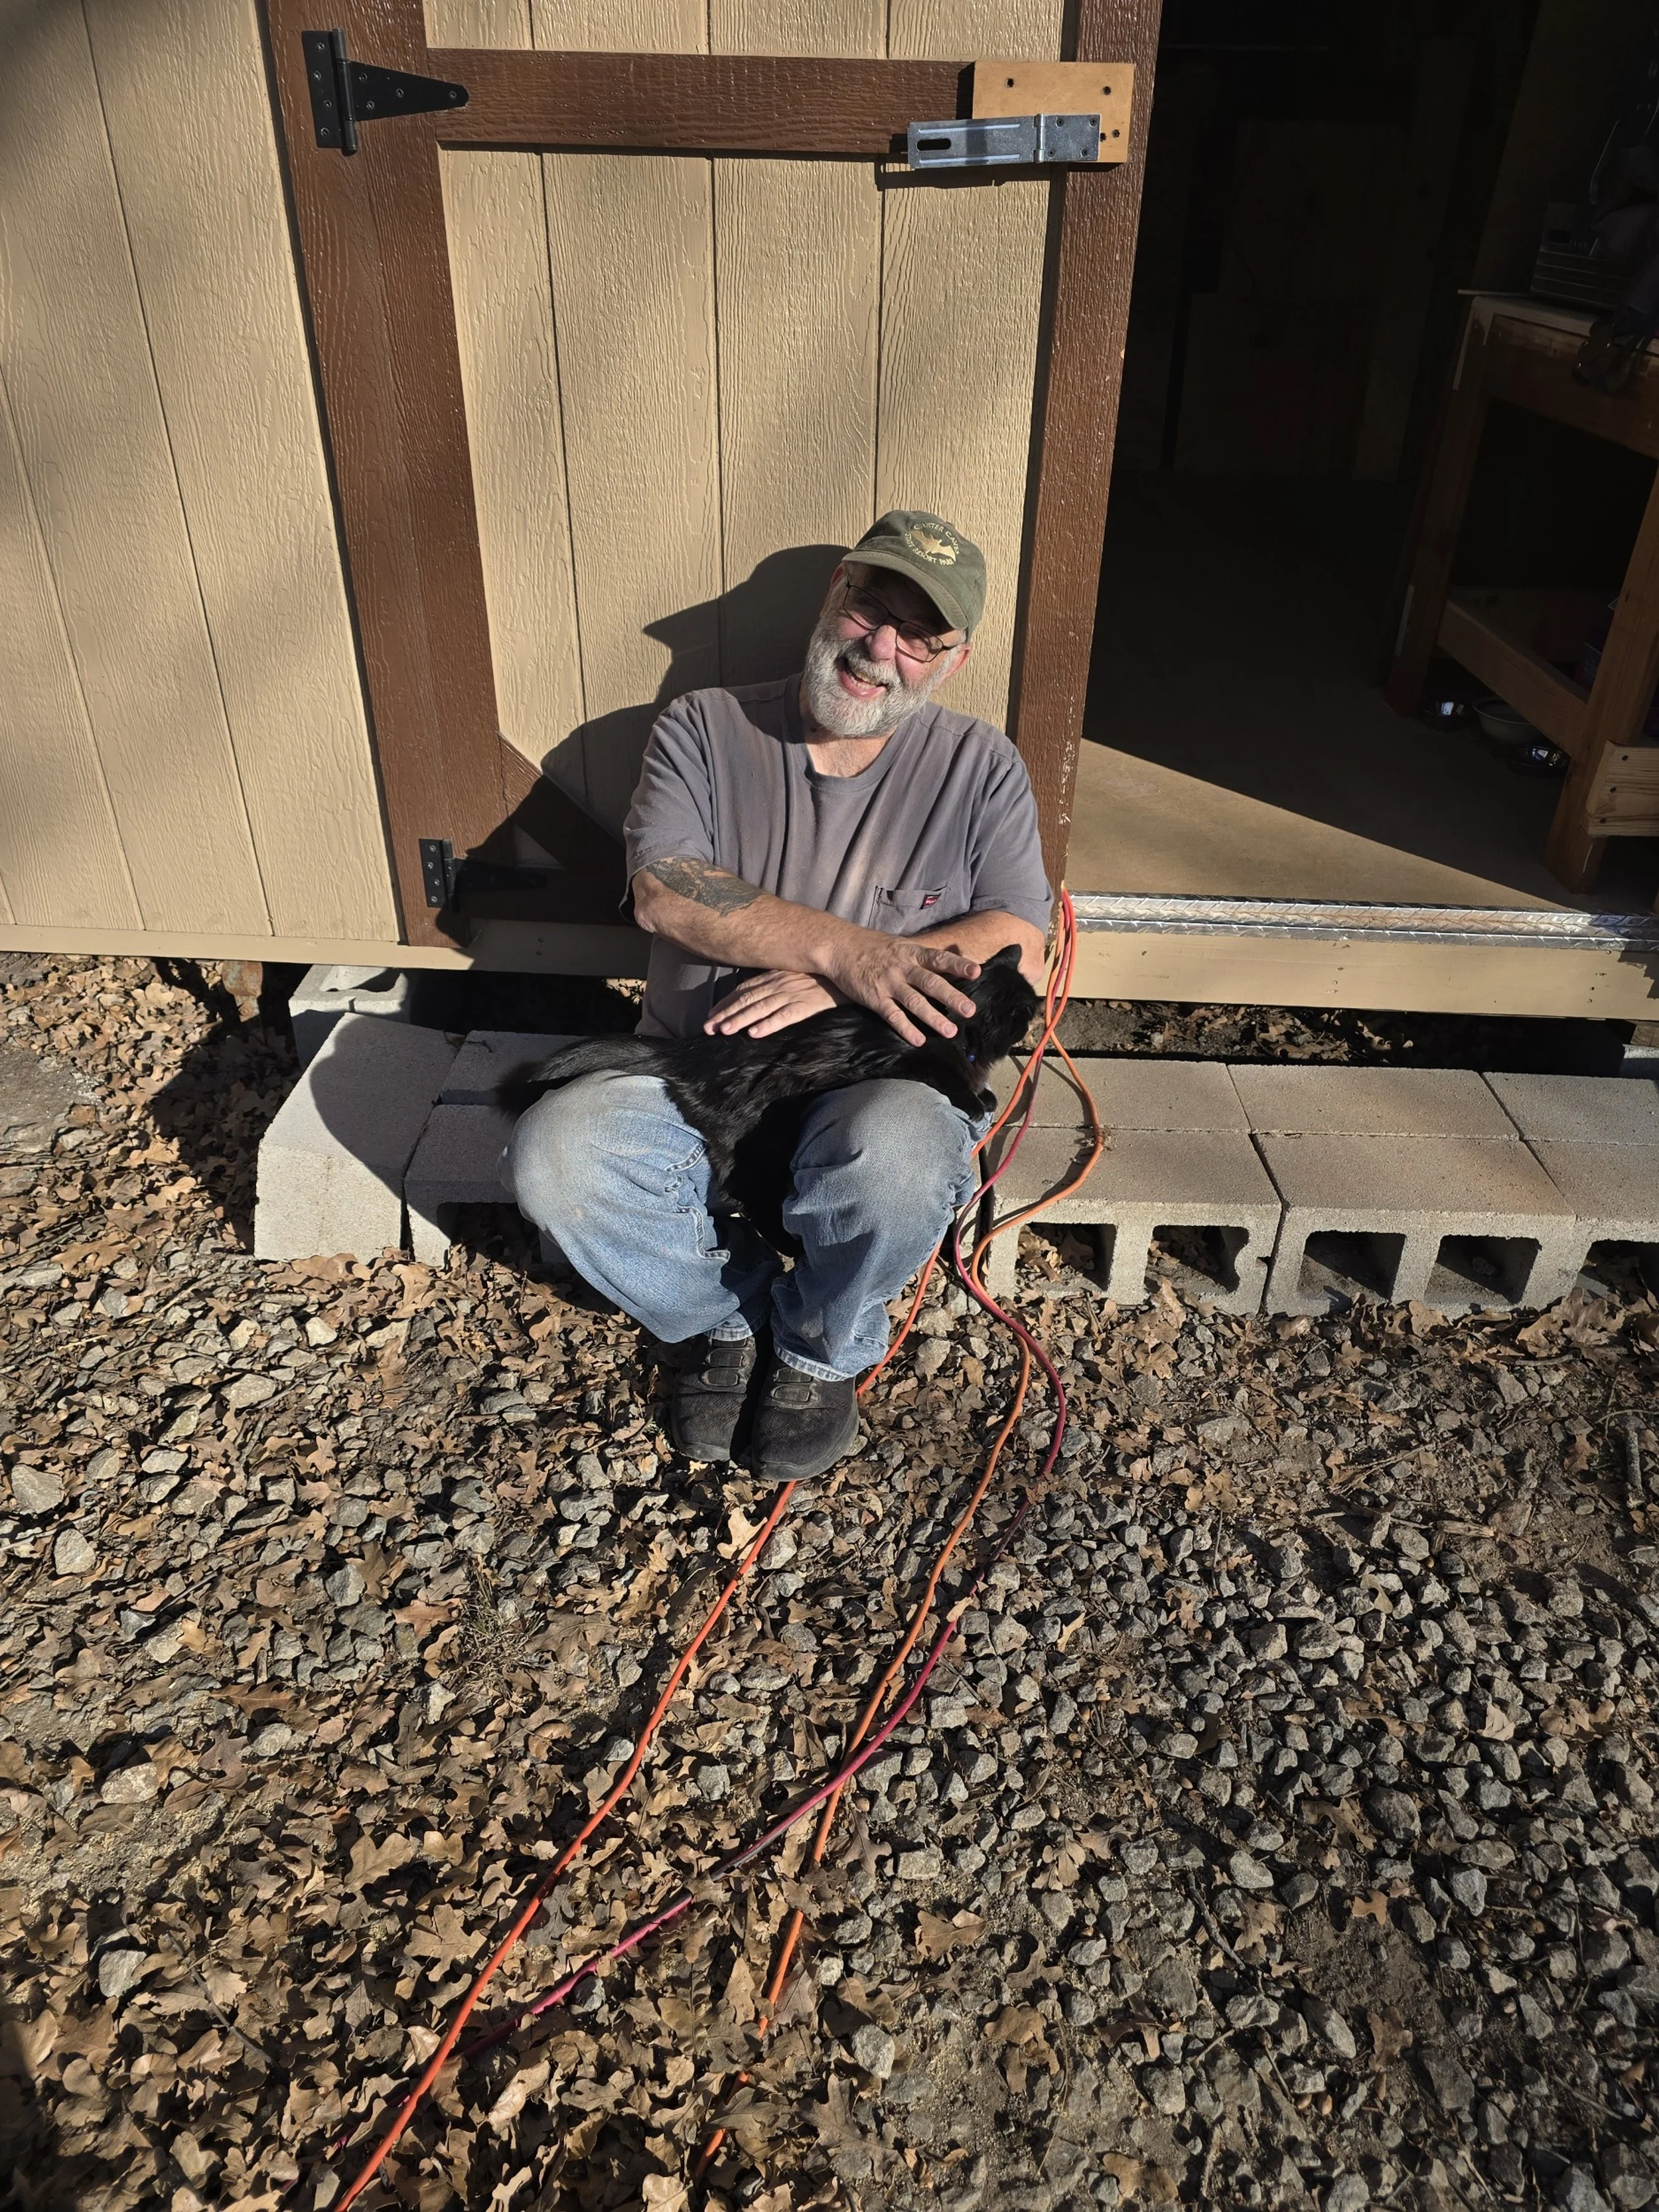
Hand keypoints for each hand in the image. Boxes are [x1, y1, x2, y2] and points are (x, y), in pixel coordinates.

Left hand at [704, 971, 837, 1036]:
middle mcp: (778, 983)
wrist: (848, 970)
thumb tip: (754, 994)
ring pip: (760, 1007)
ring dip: (740, 1020)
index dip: (725, 1004)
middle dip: (725, 1014)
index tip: (710, 1016)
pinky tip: (754, 1033)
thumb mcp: (792, 972)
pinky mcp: (807, 1005)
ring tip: (724, 1031)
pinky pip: (784, 1016)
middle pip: (746, 999)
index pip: (742, 990)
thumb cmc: (820, 974)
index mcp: (773, 976)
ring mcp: (792, 993)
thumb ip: (774, 981)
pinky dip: (768, 1024)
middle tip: (708, 1028)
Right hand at [823, 931, 979, 1046]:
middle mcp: (902, 967)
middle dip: (951, 997)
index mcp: (911, 952)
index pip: (938, 958)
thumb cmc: (873, 946)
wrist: (839, 947)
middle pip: (930, 982)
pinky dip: (906, 1029)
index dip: (957, 965)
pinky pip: (892, 1015)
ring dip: (933, 1018)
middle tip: (970, 1010)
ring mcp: (888, 983)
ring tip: (950, 1031)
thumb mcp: (900, 944)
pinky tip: (919, 1041)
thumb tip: (949, 963)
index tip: (976, 972)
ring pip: (914, 1002)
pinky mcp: (874, 998)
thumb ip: (922, 956)